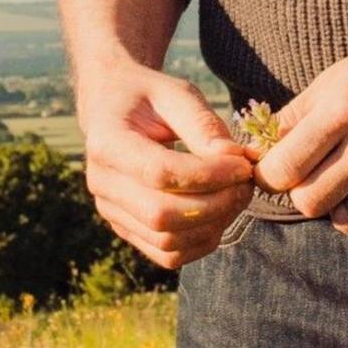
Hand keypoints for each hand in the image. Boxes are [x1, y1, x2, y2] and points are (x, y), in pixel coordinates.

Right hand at [75, 54, 257, 268]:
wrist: (113, 107)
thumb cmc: (148, 96)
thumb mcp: (175, 92)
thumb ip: (203, 124)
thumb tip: (234, 160)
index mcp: (106, 142)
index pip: (159, 173)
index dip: (208, 175)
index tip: (243, 165)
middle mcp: (102, 183)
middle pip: (161, 215)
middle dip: (216, 204)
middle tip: (246, 184)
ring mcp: (111, 211)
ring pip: (167, 242)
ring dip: (213, 225)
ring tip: (237, 196)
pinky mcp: (126, 228)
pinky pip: (167, 255)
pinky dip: (202, 242)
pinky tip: (221, 214)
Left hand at [251, 13, 347, 238]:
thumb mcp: (336, 77)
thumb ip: (295, 117)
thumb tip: (257, 154)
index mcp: (343, 108)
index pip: (284, 169)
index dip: (269, 176)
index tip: (274, 171)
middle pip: (311, 203)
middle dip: (302, 194)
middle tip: (310, 178)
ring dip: (338, 208)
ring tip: (344, 184)